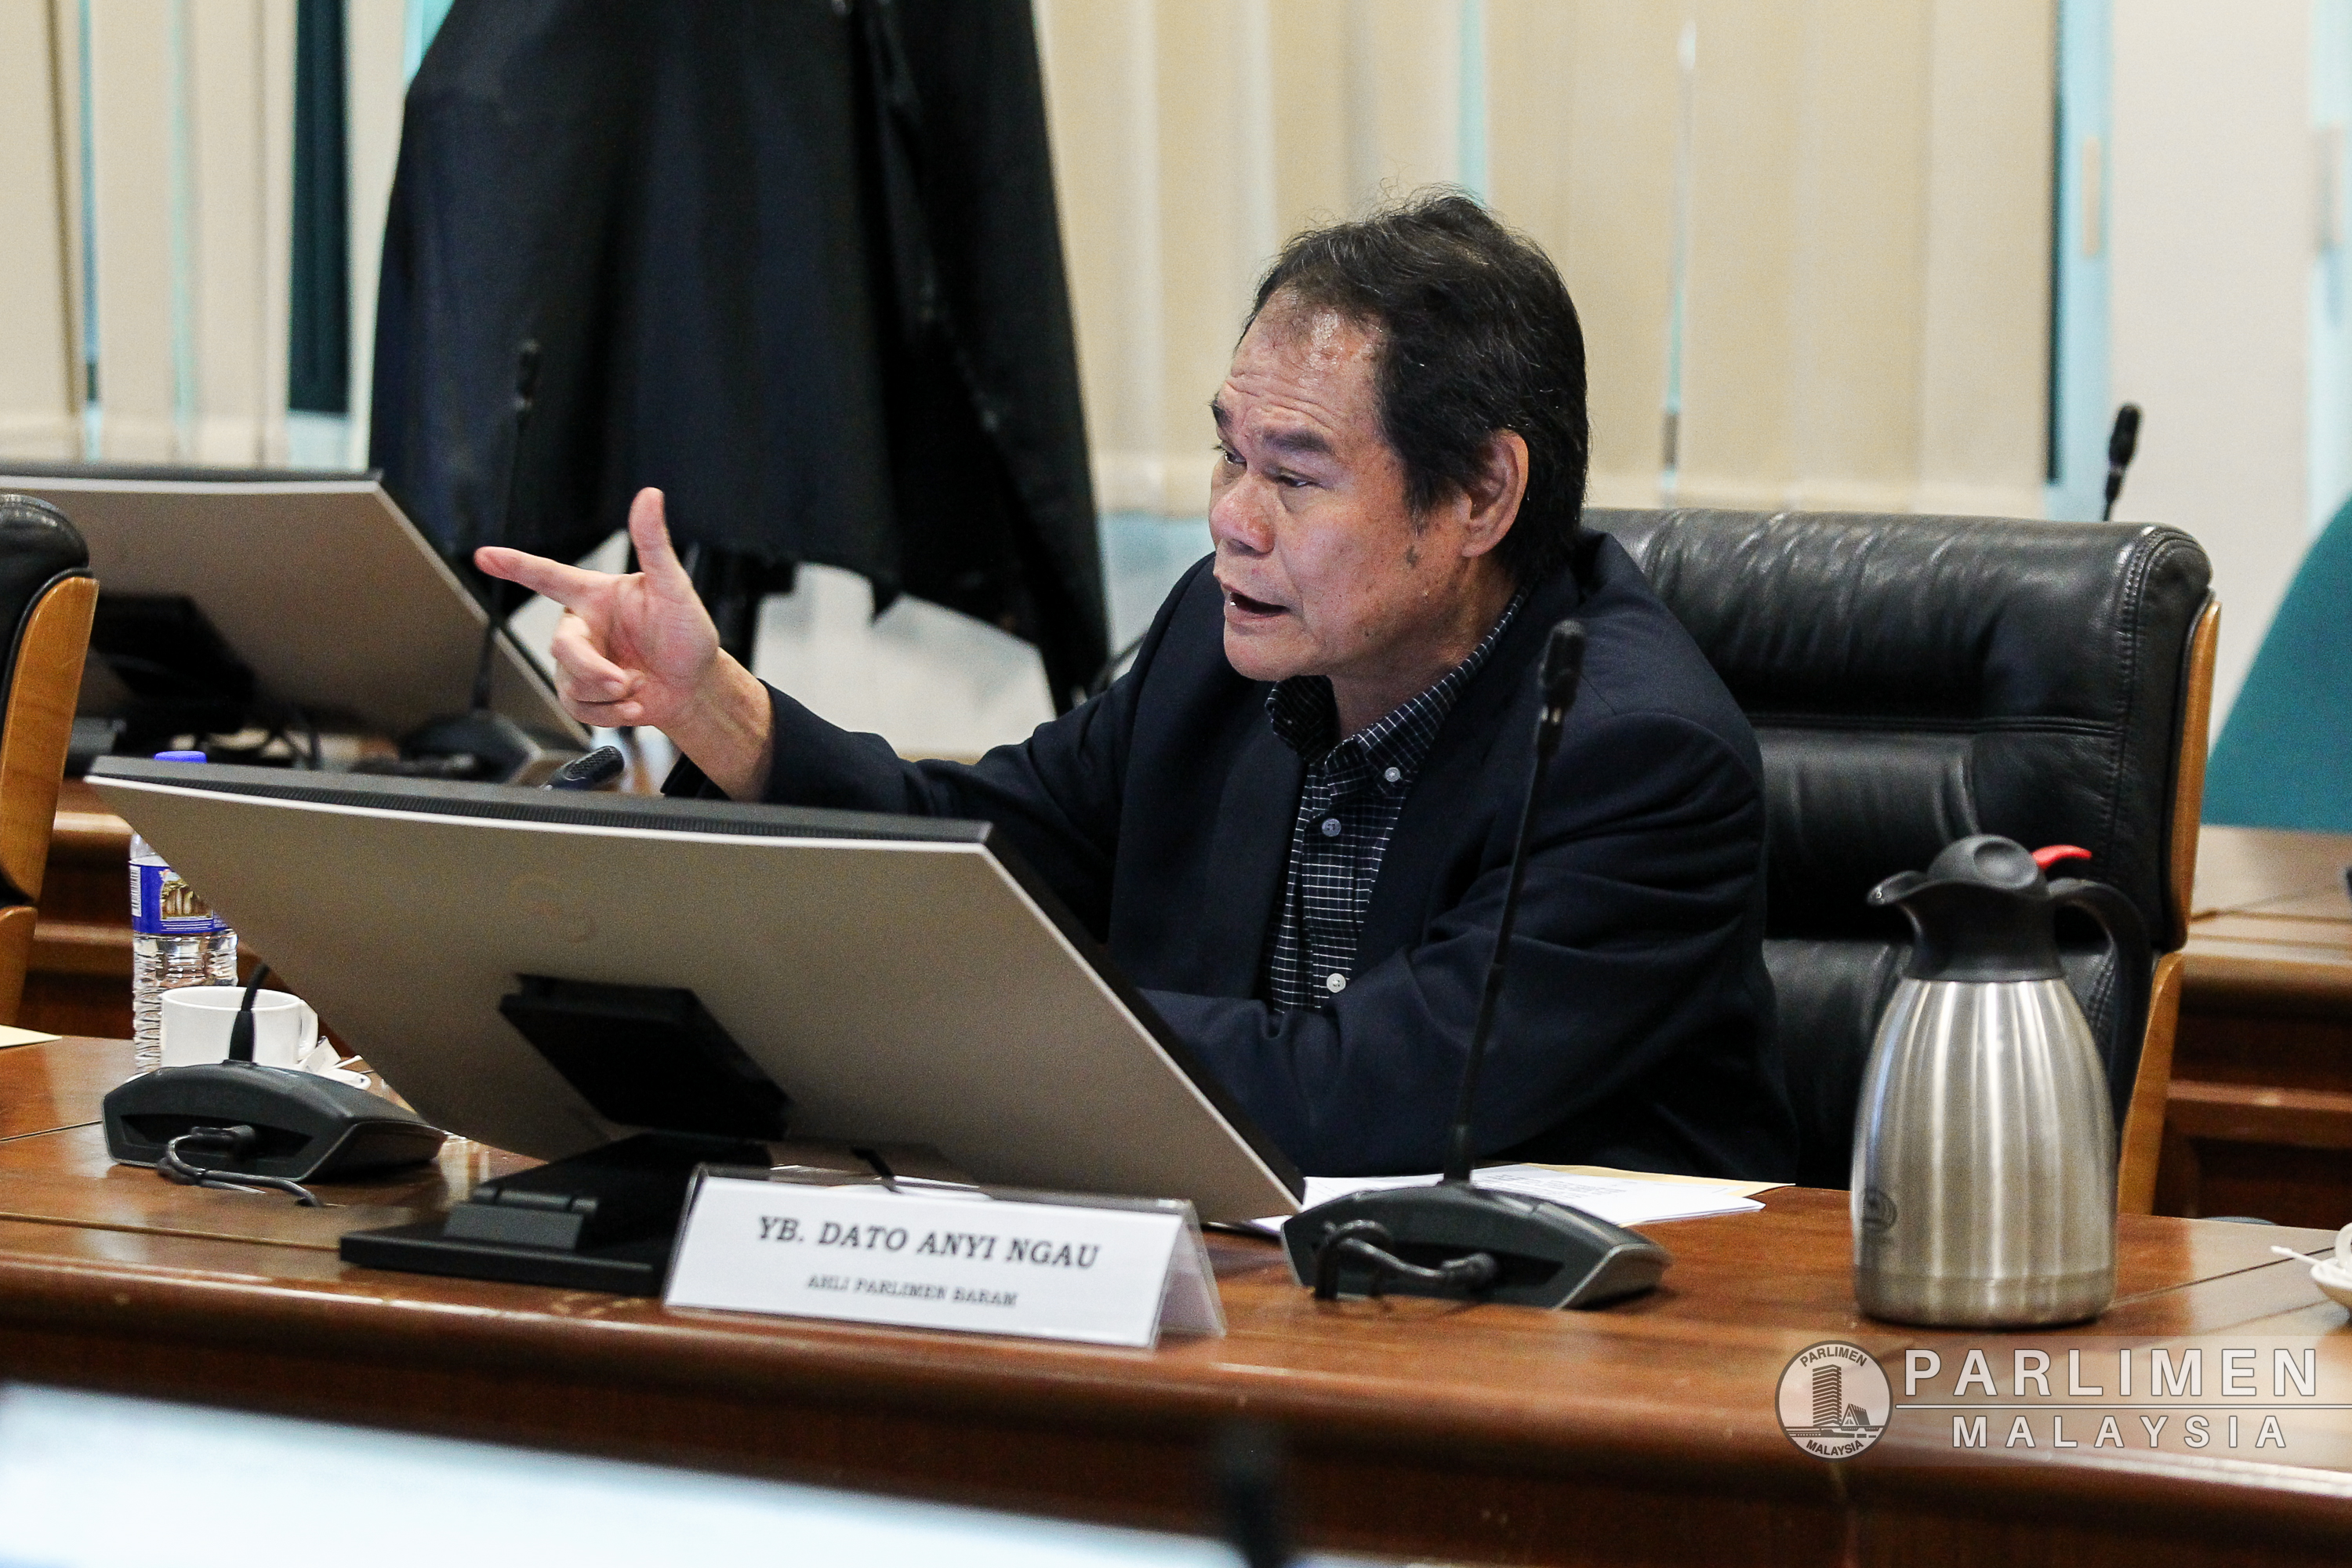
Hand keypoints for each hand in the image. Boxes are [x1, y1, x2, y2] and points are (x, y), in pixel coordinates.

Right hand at [476, 487, 774, 796]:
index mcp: (595, 595)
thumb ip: (655, 544)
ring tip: (640, 686)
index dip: (515, 565)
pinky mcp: (584, 693)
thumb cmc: (687, 633)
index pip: (548, 575)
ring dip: (611, 694)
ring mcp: (580, 661)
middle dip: (594, 670)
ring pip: (570, 682)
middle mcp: (582, 626)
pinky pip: (578, 709)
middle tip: (626, 681)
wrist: (695, 686)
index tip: (484, 555)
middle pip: (562, 646)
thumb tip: (650, 496)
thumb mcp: (675, 588)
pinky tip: (635, 707)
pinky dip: (611, 714)